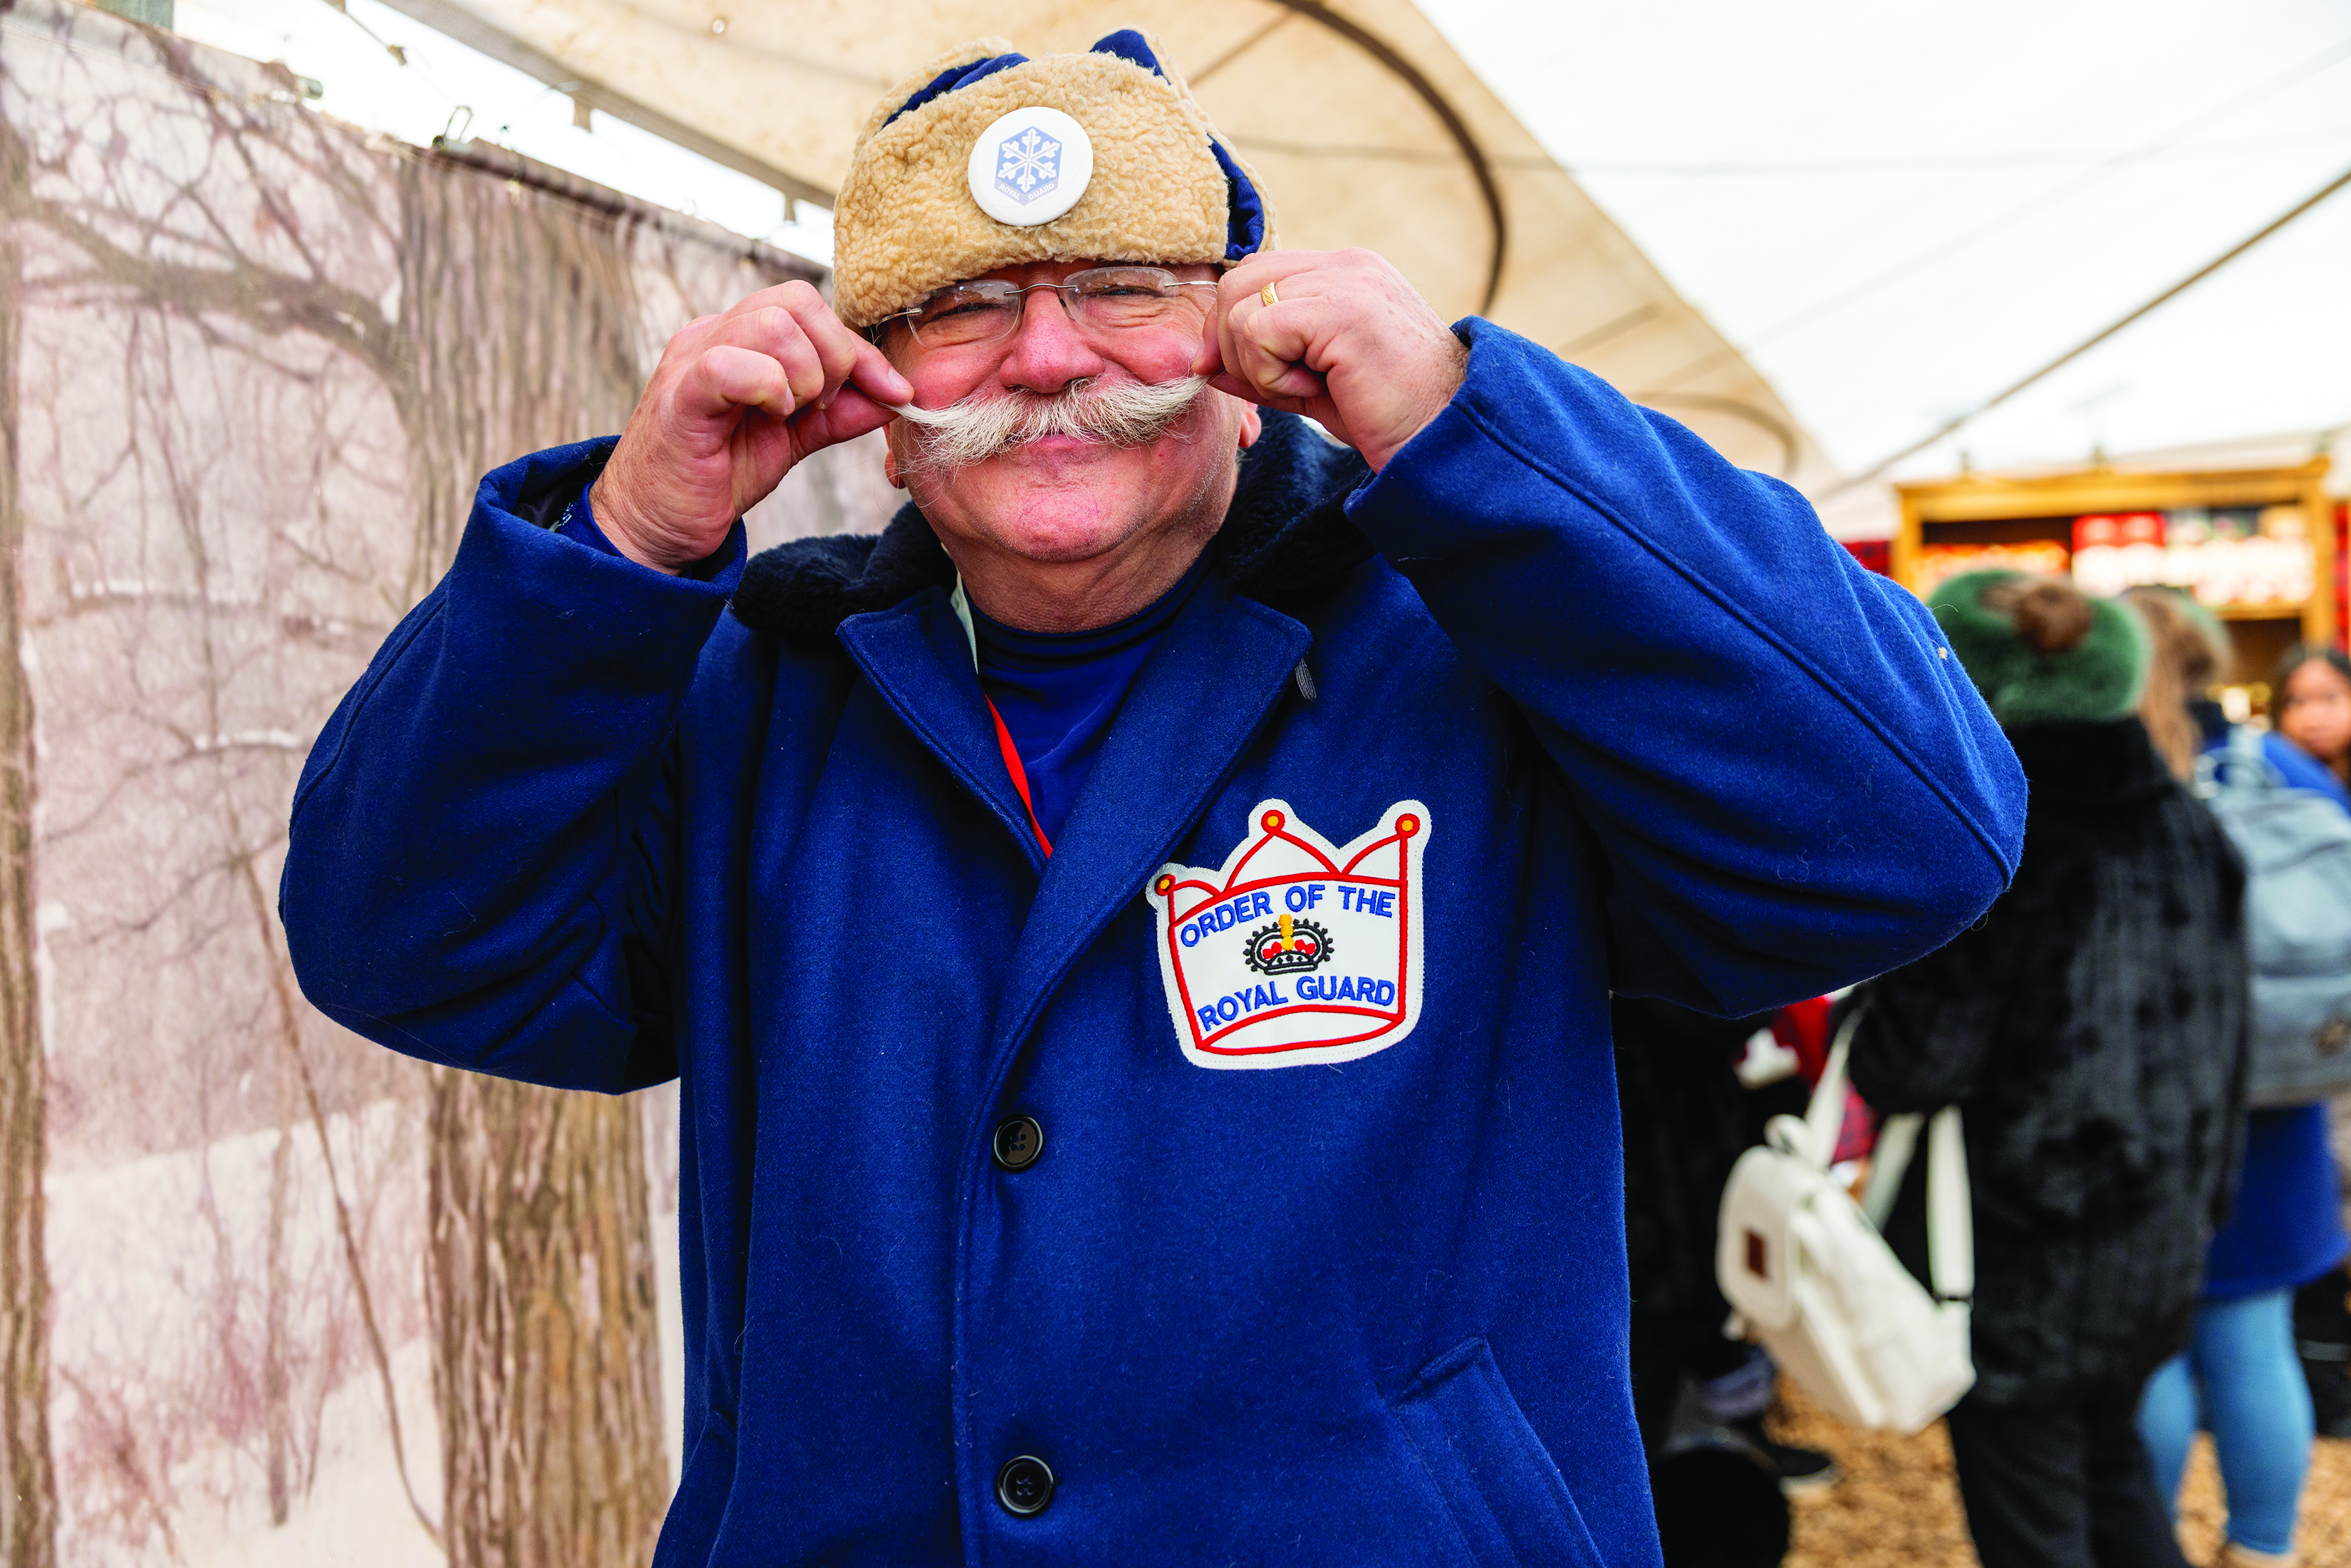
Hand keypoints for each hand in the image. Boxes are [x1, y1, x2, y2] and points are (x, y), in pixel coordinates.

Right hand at [590, 282, 911, 571]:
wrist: (656, 524)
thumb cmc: (716, 477)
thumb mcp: (791, 440)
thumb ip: (837, 414)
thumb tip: (894, 396)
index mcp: (740, 338)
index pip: (812, 311)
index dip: (862, 350)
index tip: (894, 393)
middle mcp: (714, 335)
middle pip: (797, 300)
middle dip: (835, 356)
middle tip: (819, 407)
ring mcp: (693, 359)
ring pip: (772, 324)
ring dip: (803, 375)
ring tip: (788, 415)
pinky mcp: (681, 395)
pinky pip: (732, 365)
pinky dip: (769, 389)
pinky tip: (769, 418)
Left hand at [1192, 249, 1466, 471]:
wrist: (1445, 440)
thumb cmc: (1390, 418)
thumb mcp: (1312, 387)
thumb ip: (1261, 367)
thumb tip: (1204, 363)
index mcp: (1344, 273)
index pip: (1255, 274)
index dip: (1230, 326)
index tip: (1235, 374)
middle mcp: (1345, 265)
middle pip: (1237, 281)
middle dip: (1229, 344)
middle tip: (1276, 387)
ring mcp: (1345, 281)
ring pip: (1240, 306)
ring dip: (1256, 364)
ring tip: (1306, 388)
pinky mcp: (1341, 309)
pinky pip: (1258, 332)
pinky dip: (1271, 373)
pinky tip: (1316, 388)